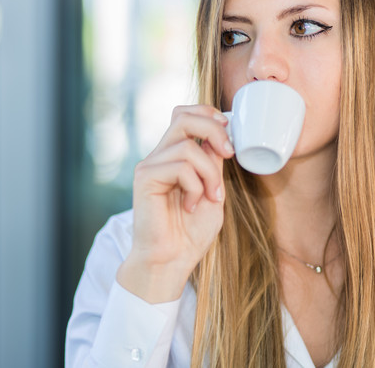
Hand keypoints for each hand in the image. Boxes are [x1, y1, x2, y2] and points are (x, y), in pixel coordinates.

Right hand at [117, 105, 234, 302]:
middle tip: (229, 153)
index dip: (207, 114)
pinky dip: (195, 187)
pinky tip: (190, 206)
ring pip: (187, 146)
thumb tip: (219, 139)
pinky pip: (180, 167)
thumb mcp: (212, 191)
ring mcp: (149, 166)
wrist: (170, 261)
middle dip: (213, 130)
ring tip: (210, 197)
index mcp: (173, 156)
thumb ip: (213, 165)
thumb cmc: (190, 233)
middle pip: (183, 117)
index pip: (184, 115)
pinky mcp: (145, 178)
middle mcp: (159, 156)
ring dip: (210, 173)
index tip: (229, 134)